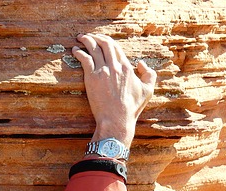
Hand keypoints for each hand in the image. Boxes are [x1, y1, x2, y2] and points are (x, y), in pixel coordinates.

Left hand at [73, 33, 156, 147]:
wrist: (117, 120)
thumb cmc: (131, 108)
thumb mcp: (148, 91)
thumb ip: (149, 75)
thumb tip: (141, 64)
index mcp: (127, 67)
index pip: (116, 47)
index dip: (108, 41)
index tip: (101, 40)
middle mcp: (115, 66)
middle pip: (105, 43)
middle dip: (96, 37)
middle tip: (89, 36)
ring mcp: (103, 71)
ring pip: (93, 48)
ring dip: (86, 40)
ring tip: (80, 38)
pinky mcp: (92, 78)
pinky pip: (84, 59)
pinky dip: (79, 52)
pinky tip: (75, 51)